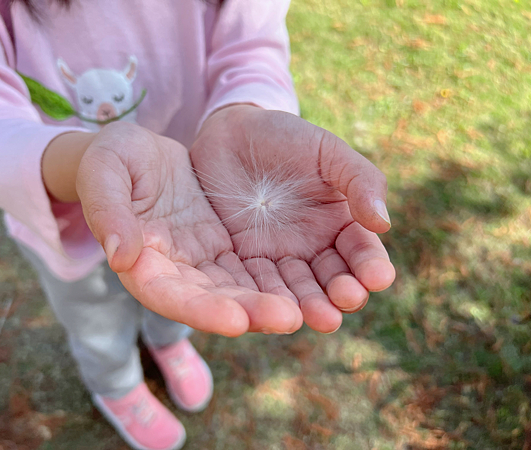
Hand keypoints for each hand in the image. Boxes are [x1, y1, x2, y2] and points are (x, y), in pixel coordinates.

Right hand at [74, 122, 301, 335]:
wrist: (138, 154)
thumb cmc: (112, 159)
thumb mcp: (104, 171)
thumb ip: (109, 211)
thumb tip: (122, 257)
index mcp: (140, 262)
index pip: (167, 295)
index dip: (200, 310)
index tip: (236, 320)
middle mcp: (173, 272)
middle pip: (211, 301)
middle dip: (249, 311)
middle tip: (290, 318)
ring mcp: (200, 262)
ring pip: (238, 289)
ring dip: (271, 300)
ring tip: (310, 309)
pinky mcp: (221, 248)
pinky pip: (252, 266)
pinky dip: (277, 277)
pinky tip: (307, 283)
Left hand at [190, 105, 395, 332]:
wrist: (230, 135)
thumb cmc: (283, 138)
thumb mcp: (326, 151)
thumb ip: (358, 180)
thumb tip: (383, 223)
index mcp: (340, 222)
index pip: (361, 250)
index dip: (370, 264)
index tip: (377, 276)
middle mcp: (313, 247)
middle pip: (333, 279)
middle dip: (343, 292)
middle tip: (347, 299)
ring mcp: (278, 257)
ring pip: (298, 290)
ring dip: (312, 306)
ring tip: (322, 318)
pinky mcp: (244, 261)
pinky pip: (258, 284)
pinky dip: (269, 300)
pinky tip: (278, 310)